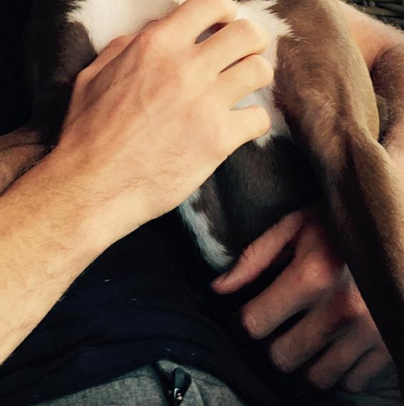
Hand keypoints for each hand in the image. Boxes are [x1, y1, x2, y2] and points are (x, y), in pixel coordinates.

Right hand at [55, 0, 272, 239]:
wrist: (93, 183)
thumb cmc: (88, 130)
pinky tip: (236, 125)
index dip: (224, 11)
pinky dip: (252, 121)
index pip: (210, 2)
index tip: (222, 24)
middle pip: (247, 33)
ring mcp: (205, 103)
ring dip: (253, 77)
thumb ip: (126, 46)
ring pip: (260, 71)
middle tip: (241, 56)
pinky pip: (259, 117)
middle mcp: (184, 67)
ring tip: (240, 88)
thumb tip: (154, 30)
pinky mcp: (219, 139)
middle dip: (251, 41)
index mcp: (154, 44)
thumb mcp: (95, 73)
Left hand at [211, 208, 392, 392]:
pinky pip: (352, 382)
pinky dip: (338, 369)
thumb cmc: (339, 221)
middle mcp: (341, 310)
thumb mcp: (294, 225)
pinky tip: (334, 344)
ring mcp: (369, 332)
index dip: (243, 320)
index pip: (256, 323)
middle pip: (283, 356)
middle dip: (272, 342)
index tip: (245, 316)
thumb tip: (217, 288)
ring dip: (305, 360)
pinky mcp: (389, 345)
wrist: (395, 225)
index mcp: (312, 276)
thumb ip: (254, 257)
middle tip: (277, 325)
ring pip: (317, 376)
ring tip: (304, 336)